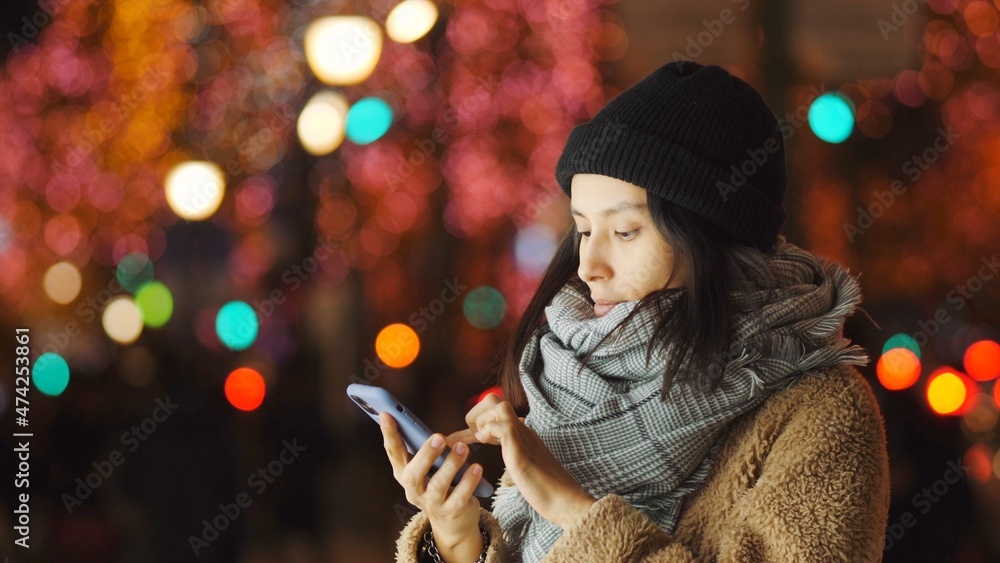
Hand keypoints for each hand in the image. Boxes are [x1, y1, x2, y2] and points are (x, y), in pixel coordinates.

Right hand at [380, 412, 482, 553]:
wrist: (453, 521)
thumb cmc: (440, 484)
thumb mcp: (429, 468)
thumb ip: (426, 451)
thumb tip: (431, 430)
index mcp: (405, 473)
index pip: (394, 453)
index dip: (389, 434)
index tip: (386, 414)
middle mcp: (414, 490)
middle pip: (413, 474)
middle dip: (425, 454)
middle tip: (439, 437)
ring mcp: (431, 504)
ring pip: (438, 485)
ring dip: (451, 464)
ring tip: (463, 448)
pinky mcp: (451, 511)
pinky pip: (459, 497)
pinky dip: (468, 481)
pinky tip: (476, 468)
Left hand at [447, 394, 595, 529]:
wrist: (565, 500)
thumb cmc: (544, 487)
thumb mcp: (522, 463)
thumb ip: (512, 450)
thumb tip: (500, 444)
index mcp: (520, 432)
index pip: (495, 410)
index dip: (477, 419)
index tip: (470, 438)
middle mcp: (522, 429)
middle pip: (495, 400)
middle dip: (476, 412)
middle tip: (472, 435)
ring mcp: (523, 436)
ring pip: (499, 406)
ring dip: (481, 420)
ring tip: (479, 439)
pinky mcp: (521, 448)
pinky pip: (503, 426)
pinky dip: (488, 430)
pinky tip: (484, 442)